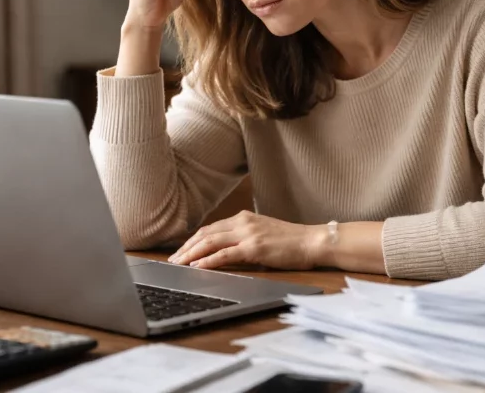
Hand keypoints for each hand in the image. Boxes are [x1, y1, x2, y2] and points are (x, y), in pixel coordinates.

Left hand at [168, 211, 325, 270]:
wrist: (312, 241)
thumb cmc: (291, 241)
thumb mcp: (263, 233)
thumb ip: (244, 238)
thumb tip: (224, 251)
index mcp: (243, 218)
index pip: (211, 228)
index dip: (193, 240)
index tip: (181, 251)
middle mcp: (242, 222)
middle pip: (205, 234)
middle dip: (186, 248)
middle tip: (172, 260)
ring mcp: (248, 234)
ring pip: (210, 242)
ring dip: (191, 254)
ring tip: (179, 264)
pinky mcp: (254, 248)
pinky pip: (224, 254)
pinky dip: (208, 260)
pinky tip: (198, 266)